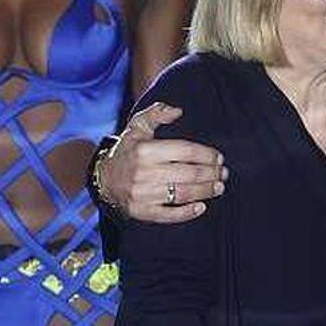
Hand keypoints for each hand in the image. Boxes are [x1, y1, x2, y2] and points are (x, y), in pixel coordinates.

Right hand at [100, 102, 223, 222]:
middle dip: (211, 174)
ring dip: (205, 191)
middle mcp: (144, 172)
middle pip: (188, 174)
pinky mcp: (140, 211)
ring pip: (182, 194)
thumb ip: (156, 114)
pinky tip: (201, 207)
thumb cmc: (127, 150)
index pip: (184, 151)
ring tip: (218, 188)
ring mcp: (142, 194)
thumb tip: (177, 111)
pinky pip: (168, 215)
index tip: (219, 158)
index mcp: (145, 150)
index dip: (206, 155)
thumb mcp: (137, 127)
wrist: (102, 178)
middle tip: (223, 174)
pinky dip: (187, 213)